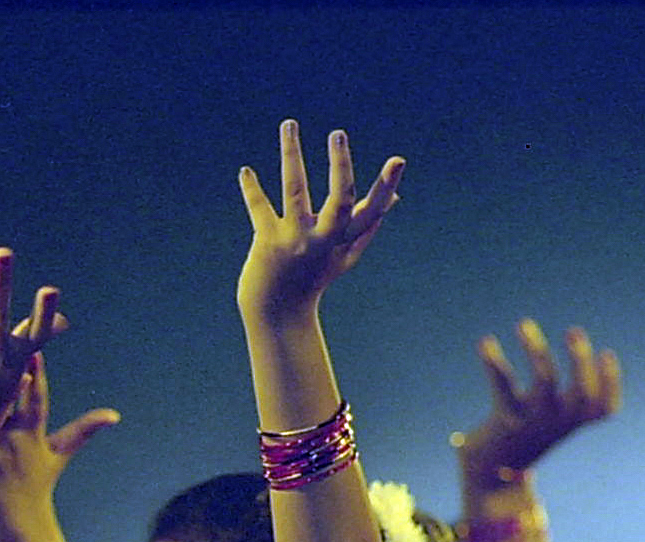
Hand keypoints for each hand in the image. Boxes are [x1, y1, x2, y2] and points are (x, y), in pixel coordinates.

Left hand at [0, 353, 119, 531]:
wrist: (17, 523)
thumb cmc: (37, 485)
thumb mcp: (58, 456)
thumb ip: (84, 431)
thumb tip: (115, 415)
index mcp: (32, 433)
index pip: (36, 396)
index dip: (37, 372)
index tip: (34, 349)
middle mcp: (10, 439)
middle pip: (1, 398)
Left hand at [237, 121, 403, 324]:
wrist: (278, 313)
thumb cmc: (313, 278)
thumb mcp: (345, 255)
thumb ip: (368, 226)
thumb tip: (396, 198)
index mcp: (345, 242)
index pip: (372, 212)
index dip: (386, 187)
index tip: (398, 160)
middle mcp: (324, 240)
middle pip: (340, 200)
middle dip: (340, 166)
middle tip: (338, 133)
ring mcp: (296, 240)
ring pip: (296, 190)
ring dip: (291, 154)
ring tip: (289, 124)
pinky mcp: (268, 242)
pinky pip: (260, 208)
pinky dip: (252, 189)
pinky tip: (245, 171)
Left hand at [456, 322, 619, 489]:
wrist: (492, 472)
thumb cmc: (528, 434)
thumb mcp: (555, 417)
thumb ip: (570, 392)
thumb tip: (578, 346)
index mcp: (574, 421)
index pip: (604, 408)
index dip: (611, 381)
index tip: (606, 353)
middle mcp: (559, 422)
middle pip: (581, 393)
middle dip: (580, 360)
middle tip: (574, 331)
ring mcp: (534, 421)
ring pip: (544, 381)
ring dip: (536, 349)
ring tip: (523, 323)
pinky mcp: (506, 419)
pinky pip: (503, 386)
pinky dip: (494, 363)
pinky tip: (485, 342)